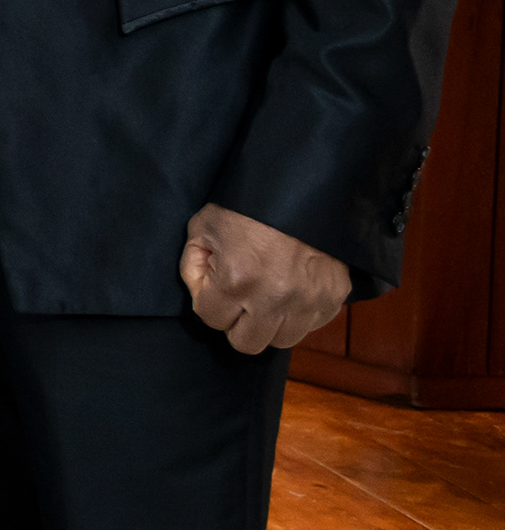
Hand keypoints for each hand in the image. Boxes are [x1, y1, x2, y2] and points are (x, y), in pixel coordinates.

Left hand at [179, 202, 351, 352]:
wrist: (302, 187)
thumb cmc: (246, 205)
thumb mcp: (204, 226)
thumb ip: (194, 263)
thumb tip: (202, 291)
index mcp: (237, 280)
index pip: (211, 320)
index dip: (208, 302)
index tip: (215, 284)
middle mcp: (276, 299)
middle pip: (248, 343)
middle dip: (237, 323)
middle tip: (238, 299)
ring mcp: (310, 300)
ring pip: (283, 339)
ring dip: (270, 323)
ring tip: (266, 296)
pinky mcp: (335, 296)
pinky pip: (313, 324)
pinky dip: (299, 314)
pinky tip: (291, 290)